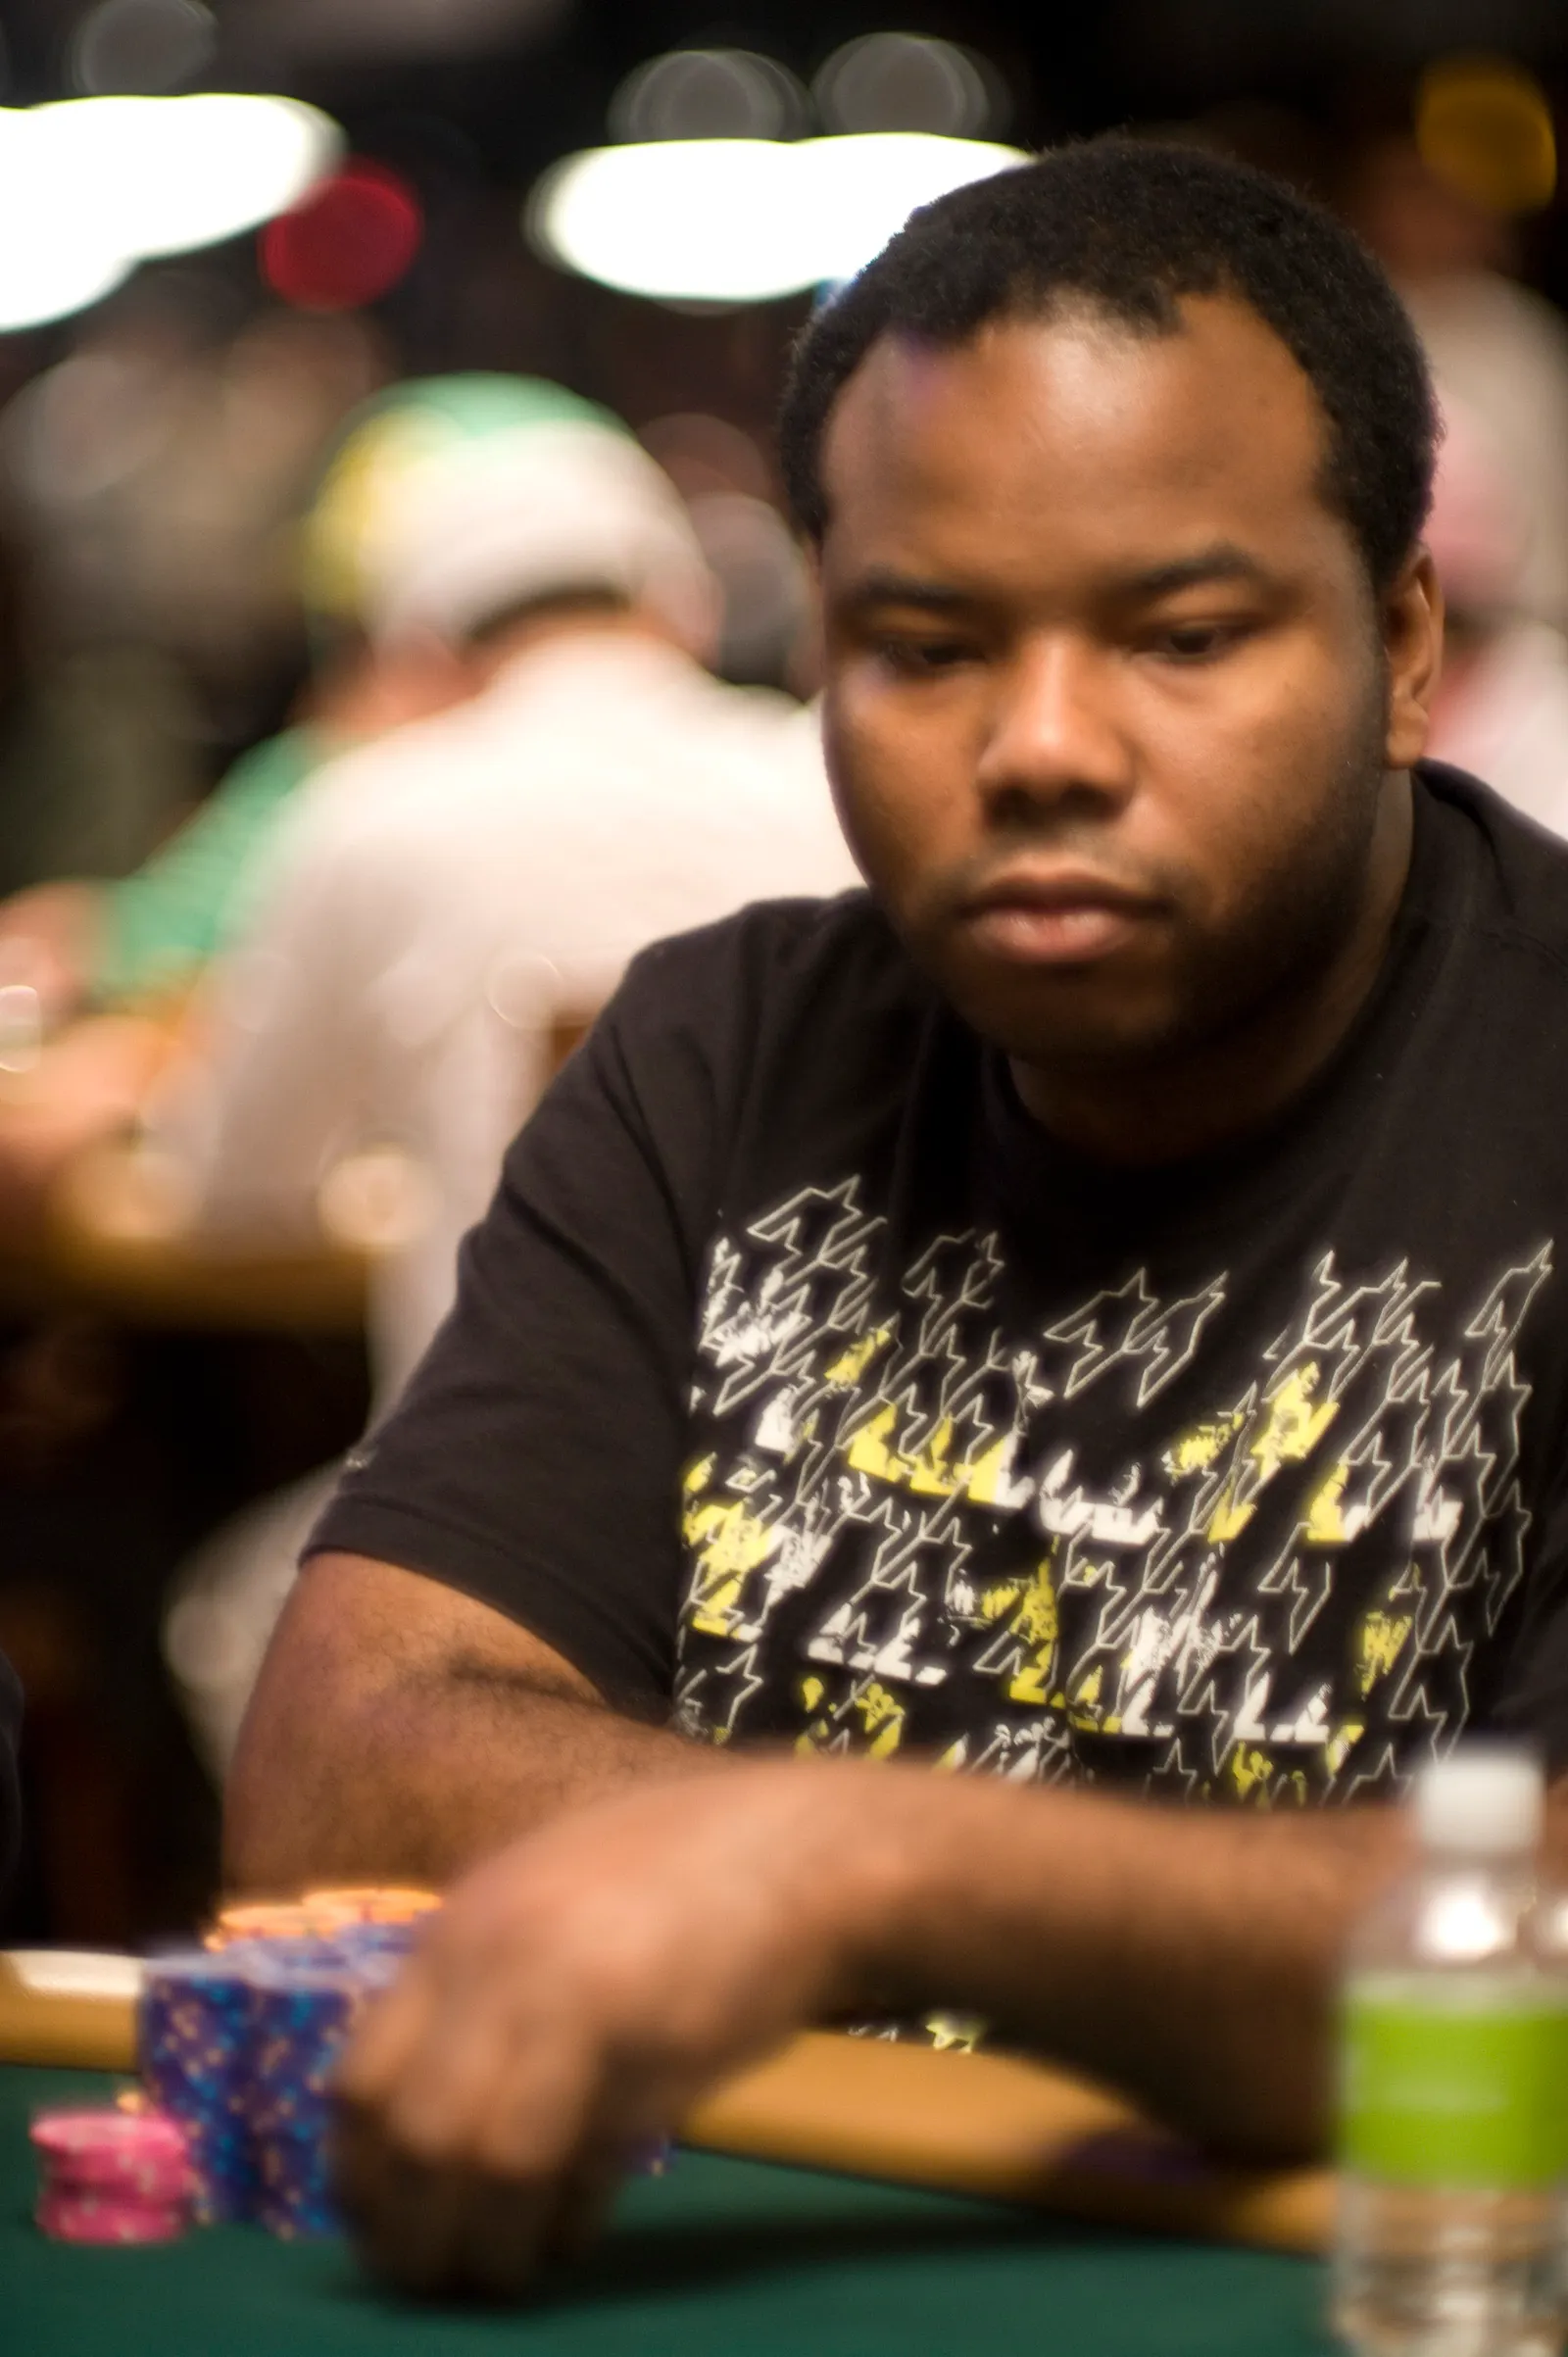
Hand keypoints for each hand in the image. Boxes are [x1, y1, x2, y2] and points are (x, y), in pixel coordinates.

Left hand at [333, 1758, 898, 2298]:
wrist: (804, 1852)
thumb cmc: (686, 1878)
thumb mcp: (556, 1906)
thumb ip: (491, 1989)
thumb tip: (440, 2110)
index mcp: (460, 1926)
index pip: (361, 2078)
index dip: (361, 2174)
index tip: (385, 2224)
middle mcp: (488, 1957)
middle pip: (406, 2129)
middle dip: (405, 2227)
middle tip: (430, 2276)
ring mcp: (558, 1994)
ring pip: (471, 2158)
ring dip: (477, 2243)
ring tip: (501, 2275)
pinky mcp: (633, 2040)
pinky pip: (563, 2163)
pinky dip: (555, 2223)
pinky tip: (572, 2236)